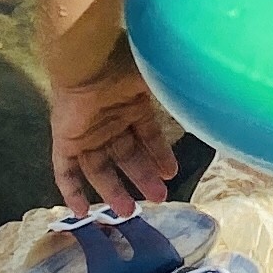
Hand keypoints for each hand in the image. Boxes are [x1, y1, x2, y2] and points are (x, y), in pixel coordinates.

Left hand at [47, 52, 182, 216]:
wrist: (92, 60)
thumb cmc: (130, 67)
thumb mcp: (163, 82)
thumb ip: (181, 94)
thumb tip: (208, 98)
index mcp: (132, 104)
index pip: (147, 136)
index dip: (159, 155)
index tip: (171, 174)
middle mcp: (109, 120)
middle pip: (126, 156)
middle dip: (142, 177)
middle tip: (159, 198)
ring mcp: (86, 131)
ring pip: (99, 168)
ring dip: (114, 190)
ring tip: (130, 211)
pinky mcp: (66, 139)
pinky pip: (65, 170)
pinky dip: (72, 190)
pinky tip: (83, 212)